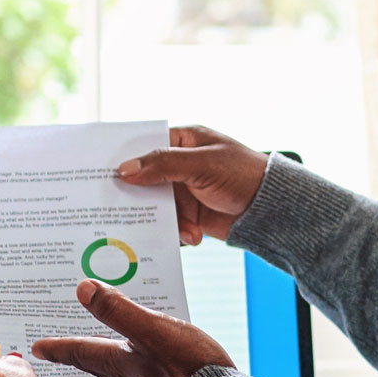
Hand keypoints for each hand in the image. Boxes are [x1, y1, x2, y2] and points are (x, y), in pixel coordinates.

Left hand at [31, 280, 234, 376]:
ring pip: (120, 373)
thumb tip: (85, 289)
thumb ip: (120, 311)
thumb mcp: (153, 331)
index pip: (82, 352)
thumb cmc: (191, 371)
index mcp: (122, 364)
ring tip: (99, 354)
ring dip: (105, 362)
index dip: (58, 347)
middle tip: (58, 352)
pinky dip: (137, 368)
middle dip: (77, 355)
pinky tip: (149, 366)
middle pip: (97, 365)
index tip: (36, 348)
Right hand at [116, 125, 269, 245]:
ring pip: (157, 205)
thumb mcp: (201, 165)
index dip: (126, 157)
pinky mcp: (191, 214)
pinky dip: (179, 231)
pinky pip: (172, 223)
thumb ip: (163, 165)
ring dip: (166, 219)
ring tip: (181, 227)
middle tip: (123, 207)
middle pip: (146, 178)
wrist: (272, 210)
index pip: (146, 145)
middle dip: (140, 195)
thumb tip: (125, 169)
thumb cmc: (244, 175)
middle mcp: (182, 164)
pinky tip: (192, 236)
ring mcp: (185, 190)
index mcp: (185, 140)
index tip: (105, 171)